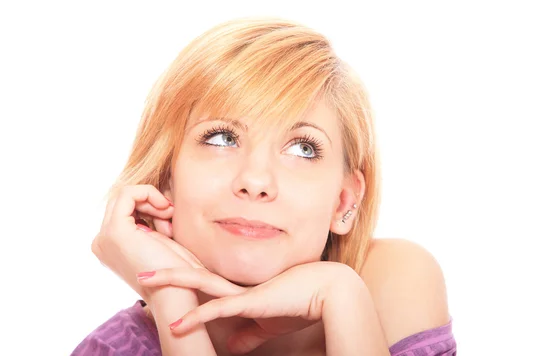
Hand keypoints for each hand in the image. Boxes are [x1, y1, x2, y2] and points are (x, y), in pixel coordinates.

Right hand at [91, 184, 203, 303]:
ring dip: (151, 200)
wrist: (177, 296)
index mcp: (109, 245)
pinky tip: (166, 210)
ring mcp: (105, 237)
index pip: (123, 207)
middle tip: (170, 216)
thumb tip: (148, 198)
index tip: (170, 216)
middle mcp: (101, 241)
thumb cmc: (176, 273)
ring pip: (125, 195)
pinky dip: (149, 194)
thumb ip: (148, 221)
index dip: (149, 205)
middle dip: (150, 202)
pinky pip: (128, 193)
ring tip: (169, 217)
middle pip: (122, 200)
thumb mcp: (158, 240)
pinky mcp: (115, 232)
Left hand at [137, 261, 356, 353]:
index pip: (201, 278)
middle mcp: (235, 285)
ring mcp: (241, 292)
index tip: (157, 273)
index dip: (178, 274)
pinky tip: (178, 324)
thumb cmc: (302, 303)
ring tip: (145, 278)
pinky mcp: (251, 303)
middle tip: (139, 263)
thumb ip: (250, 334)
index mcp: (237, 289)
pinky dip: (197, 317)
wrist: (328, 291)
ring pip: (198, 280)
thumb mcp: (270, 324)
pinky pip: (218, 310)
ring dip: (170, 280)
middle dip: (165, 267)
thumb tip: (234, 347)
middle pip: (192, 271)